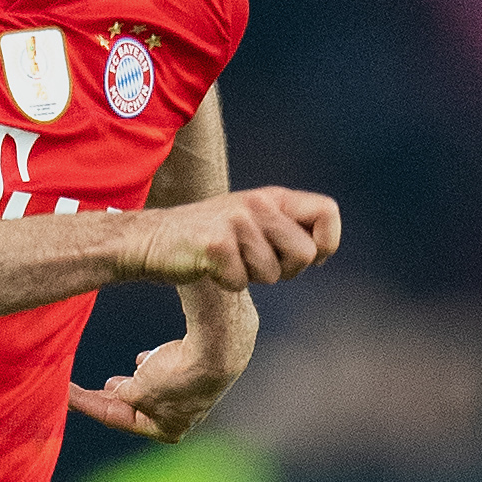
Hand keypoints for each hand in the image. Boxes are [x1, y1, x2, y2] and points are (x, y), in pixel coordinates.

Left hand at [69, 326, 248, 441]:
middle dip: (109, 400)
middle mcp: (180, 417)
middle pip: (133, 408)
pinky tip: (142, 359)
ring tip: (112, 383)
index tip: (63, 396)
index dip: (85, 404)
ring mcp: (191, 396)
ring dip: (131, 385)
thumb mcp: (138, 390)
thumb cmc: (177, 374)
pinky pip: (166, 374)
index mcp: (165, 430)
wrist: (218, 347)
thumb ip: (124, 394)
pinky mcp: (198, 374)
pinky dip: (152, 367)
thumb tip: (120, 390)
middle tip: (81, 394)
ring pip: (151, 391)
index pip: (114, 417)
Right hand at [119, 187, 340, 291]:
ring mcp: (236, 222)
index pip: (329, 212)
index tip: (309, 258)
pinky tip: (209, 268)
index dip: (327, 243)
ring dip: (251, 278)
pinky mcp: (215, 245)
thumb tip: (322, 252)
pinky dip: (226, 284)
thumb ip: (286, 229)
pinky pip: (240, 282)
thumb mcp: (252, 222)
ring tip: (228, 261)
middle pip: (305, 254)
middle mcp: (258, 203)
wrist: (152, 239)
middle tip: (257, 265)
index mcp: (273, 197)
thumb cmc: (208, 238)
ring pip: (272, 274)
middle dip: (286, 272)